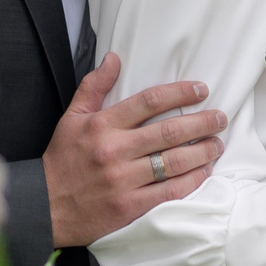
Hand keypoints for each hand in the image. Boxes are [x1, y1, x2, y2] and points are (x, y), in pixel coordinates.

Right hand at [43, 52, 226, 248]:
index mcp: (102, 125)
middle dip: (201, 122)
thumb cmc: (61, 160)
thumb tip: (114, 57)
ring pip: (173, 162)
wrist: (45, 206)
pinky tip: (204, 171)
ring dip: (202, 151)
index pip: (149, 101)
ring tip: (218, 143)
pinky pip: (168, 191)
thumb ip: (94, 86)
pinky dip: (191, 180)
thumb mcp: (71, 118)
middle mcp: (114, 150)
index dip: (180, 93)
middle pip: (168, 131)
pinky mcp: (129, 207)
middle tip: (220, 117)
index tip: (201, 90)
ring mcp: (123, 180)